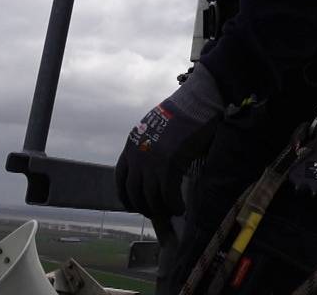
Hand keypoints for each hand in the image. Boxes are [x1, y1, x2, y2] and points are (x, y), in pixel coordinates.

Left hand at [115, 65, 223, 217]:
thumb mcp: (155, 129)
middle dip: (144, 207)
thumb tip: (153, 170)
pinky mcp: (170, 165)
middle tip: (155, 214)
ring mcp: (152, 161)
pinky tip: (181, 208)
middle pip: (134, 192)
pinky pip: (168, 195)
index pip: (120, 178)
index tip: (133, 206)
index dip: (126, 196)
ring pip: (151, 197)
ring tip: (171, 212)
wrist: (196, 102)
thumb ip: (149, 147)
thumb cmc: (181, 114)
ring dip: (161, 210)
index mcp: (132, 144)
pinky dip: (174, 206)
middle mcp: (138, 155)